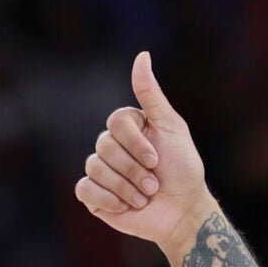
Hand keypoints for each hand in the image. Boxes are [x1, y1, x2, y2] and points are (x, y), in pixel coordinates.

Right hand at [73, 51, 213, 252]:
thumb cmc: (183, 169)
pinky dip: (108, 198)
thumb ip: (152, 94)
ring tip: (145, 196)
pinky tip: (126, 206)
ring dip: (127, 186)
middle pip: (104, 145)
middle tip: (154, 184)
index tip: (157, 159)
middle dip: (135, 169)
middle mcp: (111, 146)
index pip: (116, 122)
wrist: (183, 212)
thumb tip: (142, 55)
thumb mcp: (172, 127)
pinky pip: (84, 189)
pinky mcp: (94, 196)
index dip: (136, 143)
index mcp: (128, 128)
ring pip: (95, 168)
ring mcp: (100, 171)